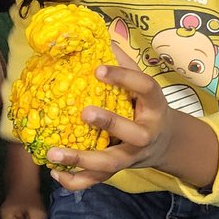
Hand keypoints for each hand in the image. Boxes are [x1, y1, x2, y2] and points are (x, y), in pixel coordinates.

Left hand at [45, 57, 176, 192]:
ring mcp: (132, 156)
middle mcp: (146, 133)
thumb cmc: (145, 106)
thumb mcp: (143, 86)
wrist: (166, 143)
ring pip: (110, 163)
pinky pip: (97, 181)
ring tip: (52, 153)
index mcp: (154, 106)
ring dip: (81, 160)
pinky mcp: (119, 171)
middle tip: (84, 112)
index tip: (98, 68)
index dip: (124, 78)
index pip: (146, 88)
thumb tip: (100, 37)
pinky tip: (55, 174)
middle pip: (133, 134)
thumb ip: (124, 63)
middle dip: (110, 123)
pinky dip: (76, 180)